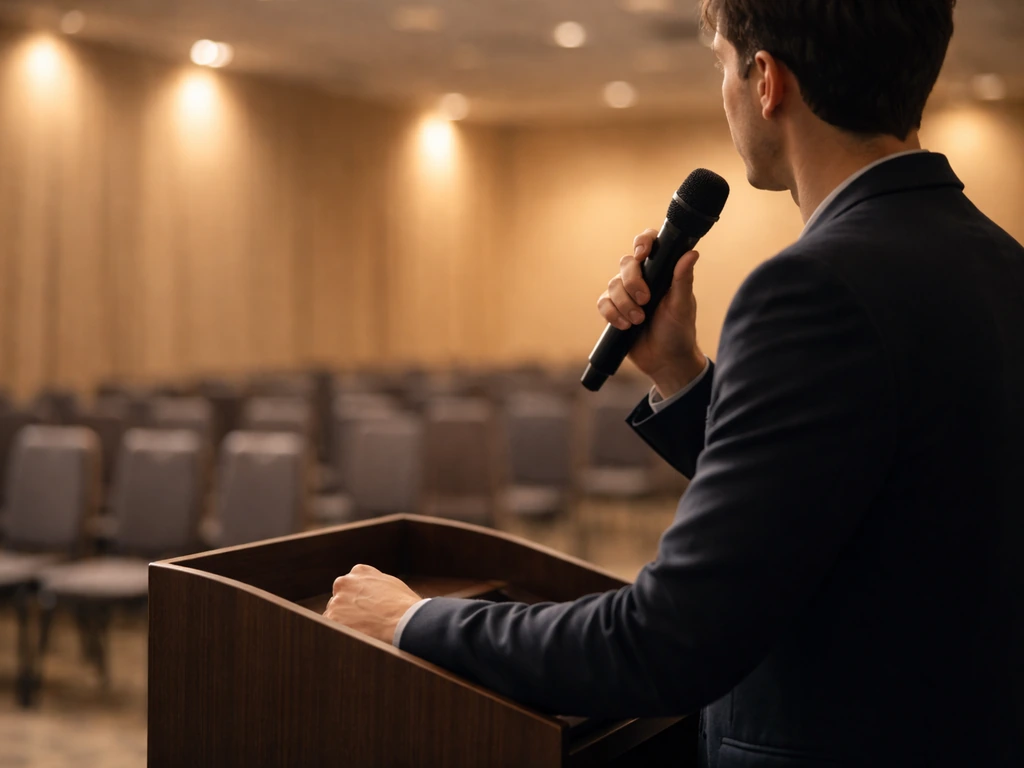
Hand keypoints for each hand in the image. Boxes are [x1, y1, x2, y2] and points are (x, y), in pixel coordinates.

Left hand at [323, 564, 421, 644]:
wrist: (404, 620)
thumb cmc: (404, 605)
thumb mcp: (391, 584)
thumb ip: (375, 584)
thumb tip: (373, 592)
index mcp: (359, 572)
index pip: (350, 585)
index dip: (357, 599)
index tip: (364, 609)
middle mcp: (344, 582)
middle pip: (339, 599)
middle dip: (347, 610)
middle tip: (363, 623)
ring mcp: (337, 600)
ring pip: (334, 614)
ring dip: (343, 622)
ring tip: (363, 631)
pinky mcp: (333, 618)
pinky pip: (331, 628)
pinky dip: (340, 633)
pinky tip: (357, 636)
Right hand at [597, 229, 706, 396]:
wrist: (665, 360)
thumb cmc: (679, 331)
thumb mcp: (683, 305)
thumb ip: (683, 279)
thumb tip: (692, 253)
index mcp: (660, 272)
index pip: (649, 244)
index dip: (642, 242)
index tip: (643, 254)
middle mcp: (641, 279)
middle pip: (625, 264)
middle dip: (632, 282)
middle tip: (646, 301)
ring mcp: (625, 294)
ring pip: (613, 285)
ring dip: (624, 304)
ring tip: (638, 320)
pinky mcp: (613, 310)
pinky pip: (603, 303)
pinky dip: (612, 314)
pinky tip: (625, 326)